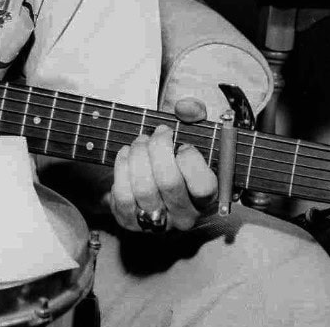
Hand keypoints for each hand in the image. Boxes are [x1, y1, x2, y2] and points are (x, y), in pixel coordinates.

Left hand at [107, 97, 217, 233]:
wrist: (151, 176)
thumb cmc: (176, 153)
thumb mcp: (191, 131)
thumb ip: (194, 113)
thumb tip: (184, 107)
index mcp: (207, 197)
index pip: (203, 185)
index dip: (190, 158)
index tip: (182, 144)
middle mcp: (185, 215)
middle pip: (169, 182)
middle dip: (158, 149)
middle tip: (157, 134)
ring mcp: (158, 222)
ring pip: (144, 188)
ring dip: (138, 156)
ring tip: (140, 142)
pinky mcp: (132, 221)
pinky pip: (123, 195)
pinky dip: (122, 168)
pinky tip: (127, 155)